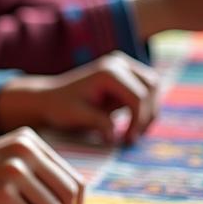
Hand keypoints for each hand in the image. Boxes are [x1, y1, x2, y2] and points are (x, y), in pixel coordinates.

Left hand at [0, 52, 159, 143]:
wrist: (49, 99)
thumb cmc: (60, 108)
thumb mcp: (77, 117)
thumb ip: (99, 123)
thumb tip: (114, 137)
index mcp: (108, 72)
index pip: (137, 97)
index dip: (138, 121)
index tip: (128, 140)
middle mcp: (118, 63)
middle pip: (151, 90)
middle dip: (146, 116)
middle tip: (132, 138)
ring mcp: (123, 65)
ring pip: (153, 88)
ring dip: (148, 111)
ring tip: (133, 133)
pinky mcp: (125, 73)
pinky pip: (146, 89)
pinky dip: (144, 107)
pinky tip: (132, 125)